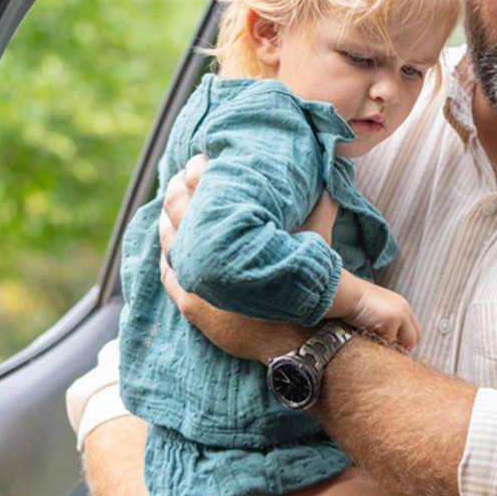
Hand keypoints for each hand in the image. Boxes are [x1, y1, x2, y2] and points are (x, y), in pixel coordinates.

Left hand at [157, 155, 304, 361]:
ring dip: (167, 220)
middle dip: (178, 189)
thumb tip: (330, 178)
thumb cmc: (308, 283)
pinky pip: (169, 276)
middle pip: (180, 211)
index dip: (197, 171)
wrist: (301, 335)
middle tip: (179, 175)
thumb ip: (321, 204)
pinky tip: (167, 248)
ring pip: (170, 241)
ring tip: (169, 204)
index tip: (200, 160)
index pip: (203, 190)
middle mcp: (209, 252)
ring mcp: (197, 280)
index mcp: (235, 230)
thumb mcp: (318, 237)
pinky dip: (166, 257)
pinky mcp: (194, 306)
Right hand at [329, 272, 420, 349]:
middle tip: (388, 355)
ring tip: (377, 347)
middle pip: (414, 338)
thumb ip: (384, 322)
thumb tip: (385, 341)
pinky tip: (369, 341)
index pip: (414, 331)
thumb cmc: (353, 303)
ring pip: (404, 343)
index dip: (405, 342)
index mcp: (402, 306)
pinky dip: (380, 345)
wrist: (346, 293)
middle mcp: (404, 309)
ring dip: (391, 348)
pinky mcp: (391, 319)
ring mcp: (399, 314)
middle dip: (403, 348)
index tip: (394, 350)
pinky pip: (389, 342)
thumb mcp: (375, 310)